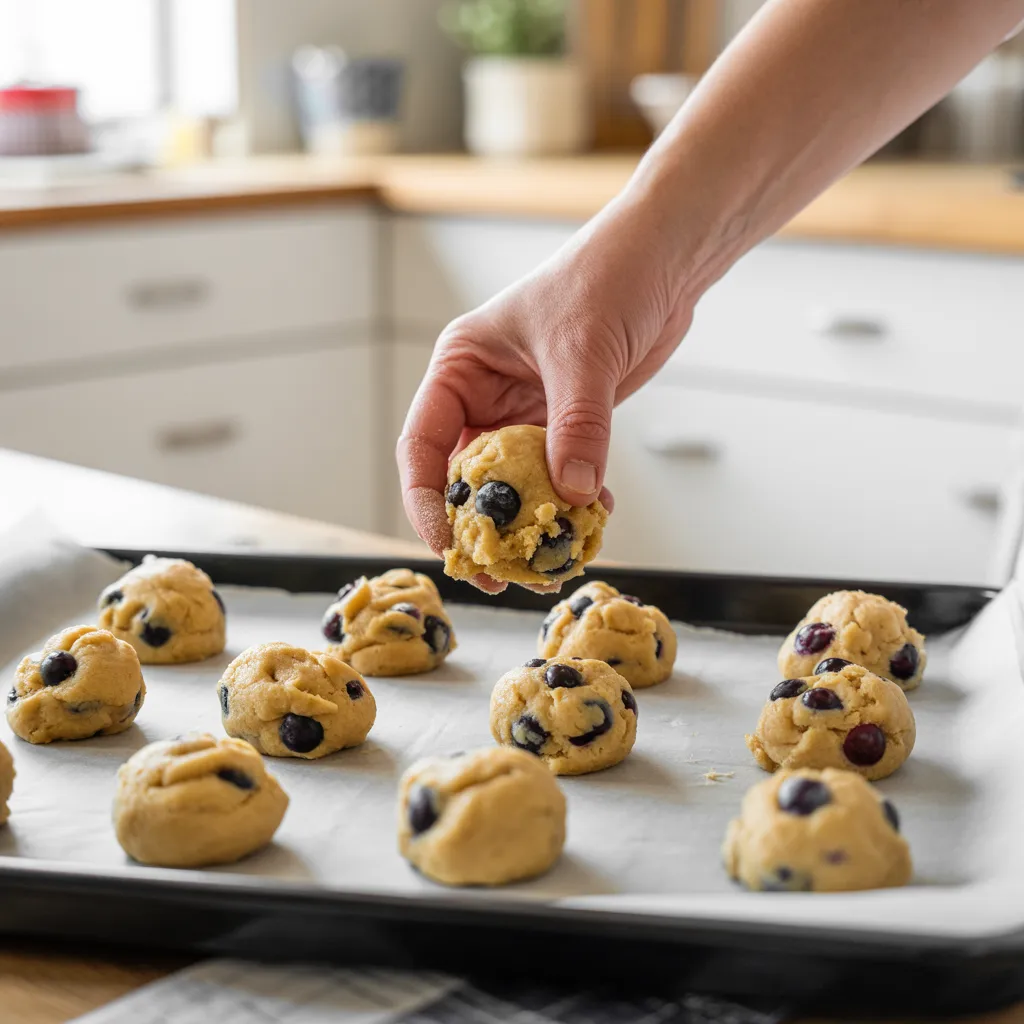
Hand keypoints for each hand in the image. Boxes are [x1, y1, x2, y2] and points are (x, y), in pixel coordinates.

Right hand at [396, 189, 694, 592]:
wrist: (665, 258)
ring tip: (551, 561)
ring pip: (514, 485)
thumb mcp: (584, 351)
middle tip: (501, 574)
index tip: (447, 545)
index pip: (422, 444)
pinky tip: (595, 517)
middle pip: (464, 476)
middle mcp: (484, 394)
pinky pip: (558, 476)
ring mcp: (525, 412)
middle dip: (481, 527)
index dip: (426, 500)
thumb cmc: (609, 276)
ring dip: (532, 522)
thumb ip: (577, 424)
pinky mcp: (566, 423)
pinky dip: (573, 501)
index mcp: (461, 367)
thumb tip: (573, 494)